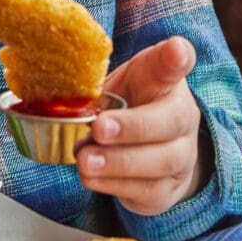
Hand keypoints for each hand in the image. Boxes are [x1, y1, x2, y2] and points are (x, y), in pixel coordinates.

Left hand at [75, 37, 207, 214]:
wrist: (148, 150)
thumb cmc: (125, 108)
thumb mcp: (113, 87)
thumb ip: (95, 86)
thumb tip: (59, 95)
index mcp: (164, 80)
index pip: (175, 62)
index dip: (176, 56)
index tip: (175, 50)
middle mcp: (182, 114)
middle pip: (172, 120)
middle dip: (133, 126)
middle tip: (100, 128)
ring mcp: (182, 153)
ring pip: (162, 160)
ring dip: (119, 162)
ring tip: (86, 160)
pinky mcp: (170, 187)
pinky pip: (148, 190)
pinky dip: (116, 184)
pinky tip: (92, 178)